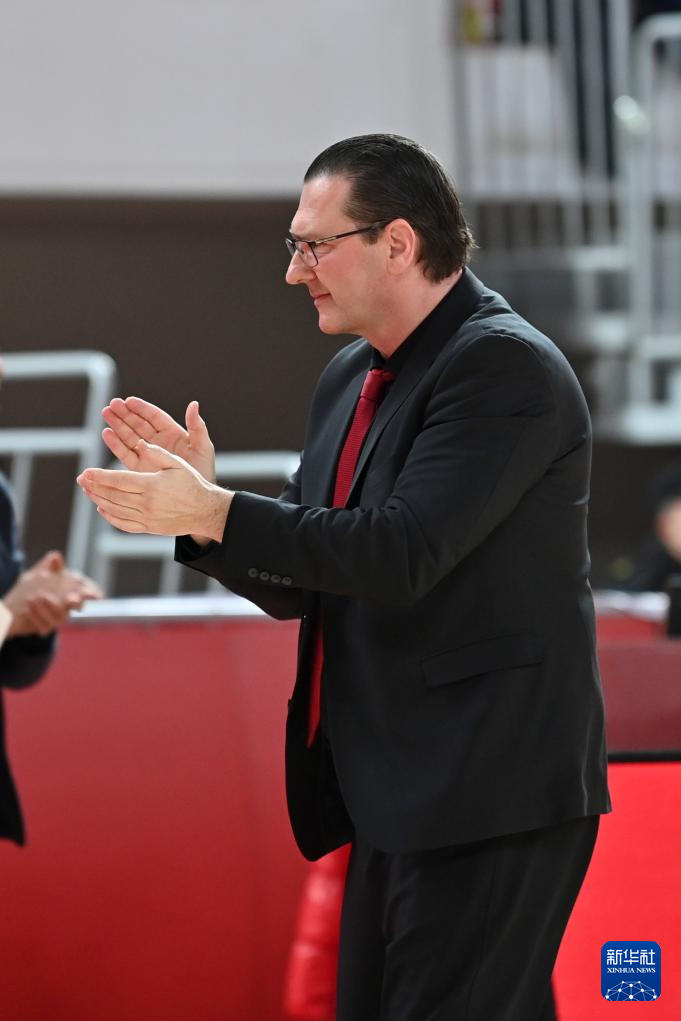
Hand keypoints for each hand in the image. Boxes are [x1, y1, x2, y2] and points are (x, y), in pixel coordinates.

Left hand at [4, 550, 103, 636]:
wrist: (13, 604)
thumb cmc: (32, 585)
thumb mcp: (38, 573)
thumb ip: (48, 566)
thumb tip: (55, 556)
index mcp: (71, 588)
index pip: (86, 590)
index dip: (92, 592)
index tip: (95, 594)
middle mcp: (67, 605)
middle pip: (78, 605)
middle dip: (77, 602)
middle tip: (71, 598)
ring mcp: (58, 618)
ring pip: (61, 617)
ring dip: (50, 607)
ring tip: (36, 597)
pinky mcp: (45, 627)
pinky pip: (44, 626)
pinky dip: (36, 617)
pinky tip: (27, 609)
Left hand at [77, 441, 231, 540]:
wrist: (205, 511)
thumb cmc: (193, 484)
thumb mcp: (177, 463)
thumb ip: (157, 453)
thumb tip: (138, 443)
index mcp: (152, 485)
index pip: (118, 481)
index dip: (100, 477)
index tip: (86, 472)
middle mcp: (147, 504)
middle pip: (113, 496)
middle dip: (94, 487)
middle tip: (81, 480)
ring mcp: (147, 518)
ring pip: (115, 510)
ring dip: (99, 500)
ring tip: (87, 492)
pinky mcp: (149, 528)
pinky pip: (124, 524)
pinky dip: (110, 517)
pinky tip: (102, 509)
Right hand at [102, 397, 215, 480]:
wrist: (196, 501)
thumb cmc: (204, 473)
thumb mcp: (203, 448)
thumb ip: (197, 427)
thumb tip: (194, 404)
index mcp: (173, 434)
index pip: (155, 417)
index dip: (142, 409)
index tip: (129, 401)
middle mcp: (158, 443)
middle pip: (139, 424)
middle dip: (126, 414)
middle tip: (112, 404)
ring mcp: (148, 455)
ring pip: (130, 436)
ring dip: (118, 425)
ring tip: (106, 413)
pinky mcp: (140, 469)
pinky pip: (126, 454)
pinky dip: (116, 444)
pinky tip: (107, 433)